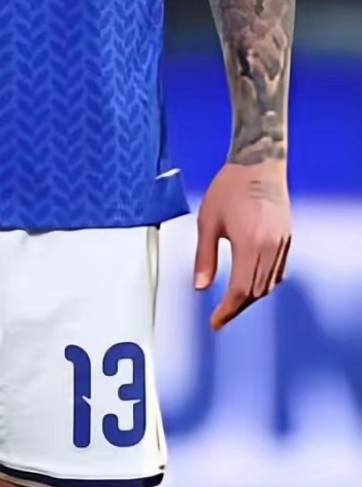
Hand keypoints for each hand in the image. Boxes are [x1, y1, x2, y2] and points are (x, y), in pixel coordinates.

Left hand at [193, 159, 290, 329]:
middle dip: (237, 307)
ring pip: (268, 284)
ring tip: (231, 303)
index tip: (214, 323)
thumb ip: (204, 256)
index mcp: (249, 245)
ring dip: (250, 297)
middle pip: (255, 292)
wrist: (259, 163)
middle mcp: (270, 248)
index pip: (239, 291)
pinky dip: (263, 283)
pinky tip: (250, 283)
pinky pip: (277, 272)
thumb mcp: (208, 220)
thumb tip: (199, 287)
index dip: (226, 311)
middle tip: (220, 317)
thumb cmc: (229, 187)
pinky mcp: (286, 239)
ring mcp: (282, 244)